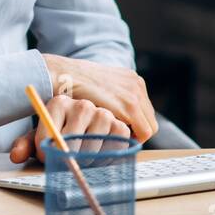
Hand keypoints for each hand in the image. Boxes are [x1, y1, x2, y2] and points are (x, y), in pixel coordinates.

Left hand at [8, 95, 130, 163]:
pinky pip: (115, 143)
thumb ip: (27, 145)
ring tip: (82, 158)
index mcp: (58, 104)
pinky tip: (99, 154)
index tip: (47, 157)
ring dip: (87, 158)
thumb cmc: (59, 132)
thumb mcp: (41, 136)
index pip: (50, 133)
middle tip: (67, 161)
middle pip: (73, 141)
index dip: (46, 152)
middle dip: (68, 158)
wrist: (84, 121)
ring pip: (95, 143)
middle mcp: (82, 105)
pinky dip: (107, 155)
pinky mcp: (120, 124)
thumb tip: (16, 156)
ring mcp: (103, 113)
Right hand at [40, 54, 158, 142]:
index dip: (134, 126)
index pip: (144, 111)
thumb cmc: (74, 84)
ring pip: (149, 128)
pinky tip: (114, 138)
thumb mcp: (98, 87)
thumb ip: (111, 98)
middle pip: (150, 119)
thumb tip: (115, 118)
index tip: (118, 132)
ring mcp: (136, 94)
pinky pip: (143, 133)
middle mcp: (137, 84)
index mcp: (131, 79)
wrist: (64, 74)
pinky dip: (131, 139)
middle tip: (116, 139)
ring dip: (133, 136)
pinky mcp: (130, 105)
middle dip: (136, 132)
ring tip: (113, 139)